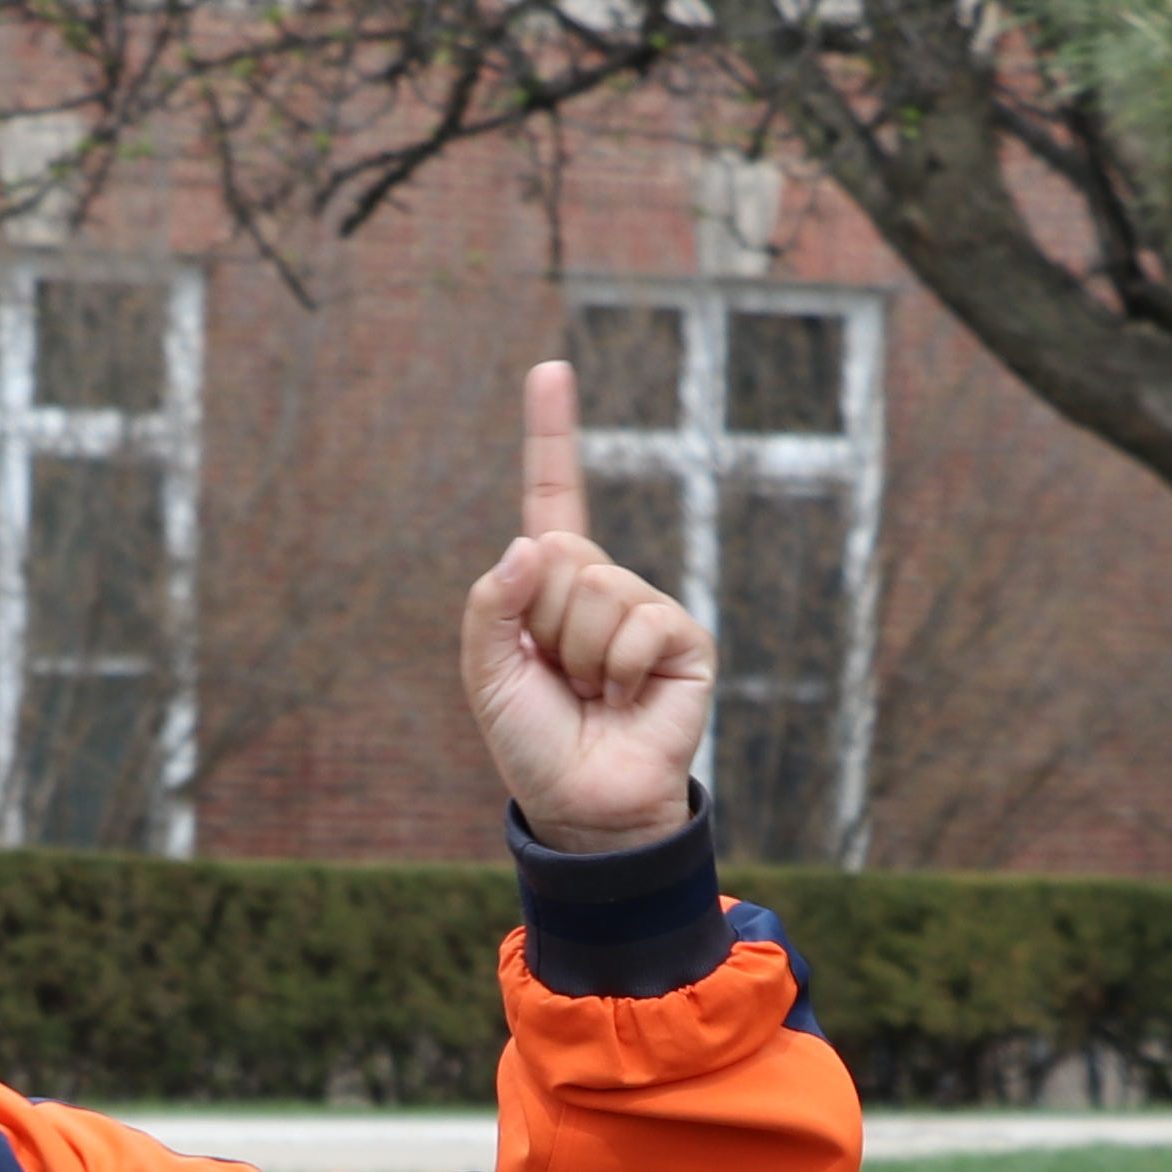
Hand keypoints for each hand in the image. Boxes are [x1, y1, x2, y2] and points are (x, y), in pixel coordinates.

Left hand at [463, 358, 716, 849]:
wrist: (583, 803)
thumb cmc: (533, 741)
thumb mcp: (487, 672)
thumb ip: (491, 604)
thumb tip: (531, 543)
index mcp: (551, 584)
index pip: (552, 494)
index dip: (552, 434)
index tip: (551, 369)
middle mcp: (602, 584)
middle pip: (559, 555)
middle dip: (544, 623)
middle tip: (559, 677)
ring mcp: (646, 609)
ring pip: (596, 591)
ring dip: (580, 655)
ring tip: (591, 695)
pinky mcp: (685, 638)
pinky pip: (638, 623)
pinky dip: (619, 669)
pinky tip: (625, 701)